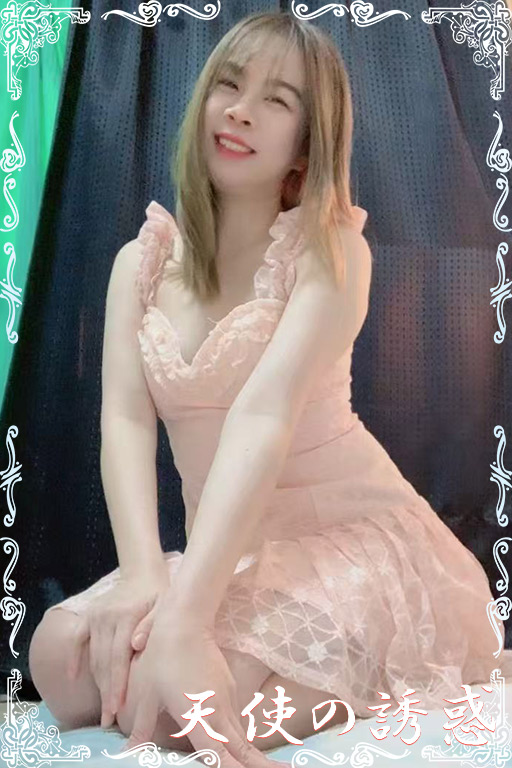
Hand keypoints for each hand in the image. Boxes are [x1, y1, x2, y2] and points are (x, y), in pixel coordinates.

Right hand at [67, 565, 169, 728]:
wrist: (142, 572)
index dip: (117, 685)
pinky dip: (74, 658)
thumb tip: (136, 645)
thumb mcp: (165, 604)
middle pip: (105, 661)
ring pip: (93, 655)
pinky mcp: (88, 615)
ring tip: (102, 707)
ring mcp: (95, 616)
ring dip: (97, 683)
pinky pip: (77, 639)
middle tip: (109, 719)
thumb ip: (152, 624)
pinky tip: (73, 678)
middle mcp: (106, 616)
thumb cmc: (159, 593)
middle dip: (107, 692)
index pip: (119, 658)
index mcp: (126, 616)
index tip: (117, 709)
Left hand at [122, 603, 290, 767]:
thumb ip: (141, 727)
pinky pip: (236, 720)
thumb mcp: (146, 694)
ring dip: (247, 753)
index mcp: (198, 717)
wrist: (185, 619)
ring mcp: (228, 697)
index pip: (219, 755)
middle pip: (243, 748)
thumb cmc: (162, 656)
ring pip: (241, 735)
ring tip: (260, 766)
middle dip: (260, 765)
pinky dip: (239, 737)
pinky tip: (235, 744)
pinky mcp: (230, 686)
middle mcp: (218, 710)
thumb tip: (129, 751)